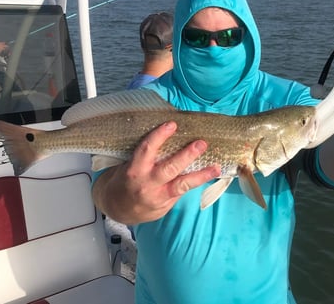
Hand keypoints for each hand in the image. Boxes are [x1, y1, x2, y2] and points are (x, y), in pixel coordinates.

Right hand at [93, 121, 220, 223]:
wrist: (117, 208)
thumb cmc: (123, 181)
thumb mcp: (127, 165)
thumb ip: (144, 157)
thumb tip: (167, 138)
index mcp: (134, 169)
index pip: (147, 149)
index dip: (160, 136)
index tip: (172, 124)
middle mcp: (147, 183)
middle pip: (169, 168)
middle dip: (187, 155)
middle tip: (201, 143)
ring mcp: (158, 196)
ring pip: (182, 185)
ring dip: (201, 175)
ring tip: (215, 167)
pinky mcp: (166, 205)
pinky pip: (183, 192)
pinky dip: (196, 182)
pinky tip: (209, 175)